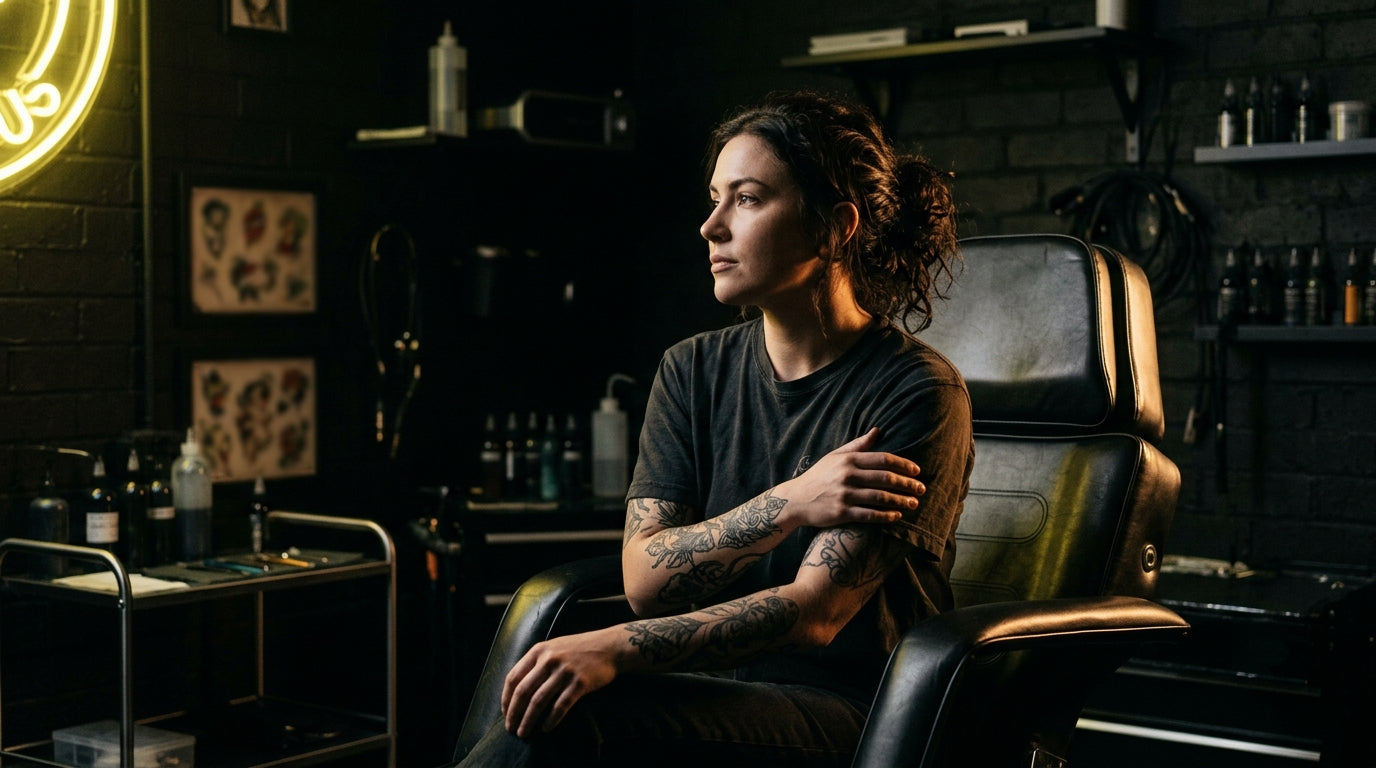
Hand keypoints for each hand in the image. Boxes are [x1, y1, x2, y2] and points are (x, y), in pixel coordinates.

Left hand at [501, 630, 619, 738]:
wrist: (609, 647)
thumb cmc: (579, 649)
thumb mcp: (554, 647)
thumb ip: (536, 662)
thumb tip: (517, 689)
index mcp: (539, 650)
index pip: (513, 677)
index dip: (506, 698)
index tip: (505, 713)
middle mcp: (550, 659)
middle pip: (523, 691)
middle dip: (514, 713)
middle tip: (510, 728)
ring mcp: (565, 671)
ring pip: (539, 701)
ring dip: (528, 720)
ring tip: (524, 732)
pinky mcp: (580, 683)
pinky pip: (561, 706)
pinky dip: (551, 720)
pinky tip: (546, 728)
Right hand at [776, 428, 923, 528]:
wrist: (795, 500)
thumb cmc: (818, 476)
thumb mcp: (835, 456)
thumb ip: (858, 445)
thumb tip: (878, 430)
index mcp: (848, 460)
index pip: (883, 459)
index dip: (903, 465)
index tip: (917, 471)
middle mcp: (847, 475)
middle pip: (885, 478)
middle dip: (907, 484)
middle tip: (921, 489)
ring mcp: (844, 495)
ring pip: (880, 497)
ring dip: (900, 500)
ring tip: (913, 504)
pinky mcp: (841, 513)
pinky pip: (869, 515)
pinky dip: (885, 516)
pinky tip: (896, 516)